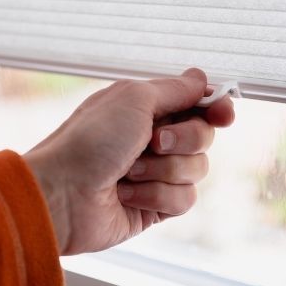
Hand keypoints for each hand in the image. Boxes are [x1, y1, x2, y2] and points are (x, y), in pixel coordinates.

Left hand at [24, 68, 234, 254]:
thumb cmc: (89, 140)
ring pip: (198, 170)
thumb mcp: (134, 99)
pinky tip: (127, 196)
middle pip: (204, 136)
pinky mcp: (153, 206)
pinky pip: (184, 200)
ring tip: (127, 173)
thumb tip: (202, 78)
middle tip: (152, 142)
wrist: (61, 194)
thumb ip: (175, 89)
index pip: (197, 103)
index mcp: (145, 107)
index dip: (216, 108)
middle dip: (184, 140)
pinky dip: (156, 196)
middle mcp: (151, 138)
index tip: (224, 114)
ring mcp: (154, 174)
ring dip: (163, 171)